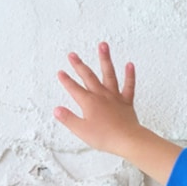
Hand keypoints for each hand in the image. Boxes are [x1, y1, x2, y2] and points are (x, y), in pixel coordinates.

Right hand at [54, 42, 141, 158]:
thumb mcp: (82, 130)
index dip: (66, 81)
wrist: (127, 140)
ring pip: (109, 74)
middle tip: (72, 55)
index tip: (61, 72)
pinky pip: (129, 86)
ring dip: (105, 59)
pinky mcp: (126, 102)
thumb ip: (68, 119)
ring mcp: (114, 97)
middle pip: (88, 77)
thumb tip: (57, 110)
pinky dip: (130, 75)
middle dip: (79, 65)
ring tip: (103, 45)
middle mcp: (101, 95)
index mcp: (89, 102)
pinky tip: (129, 65)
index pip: (74, 89)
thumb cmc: (105, 137)